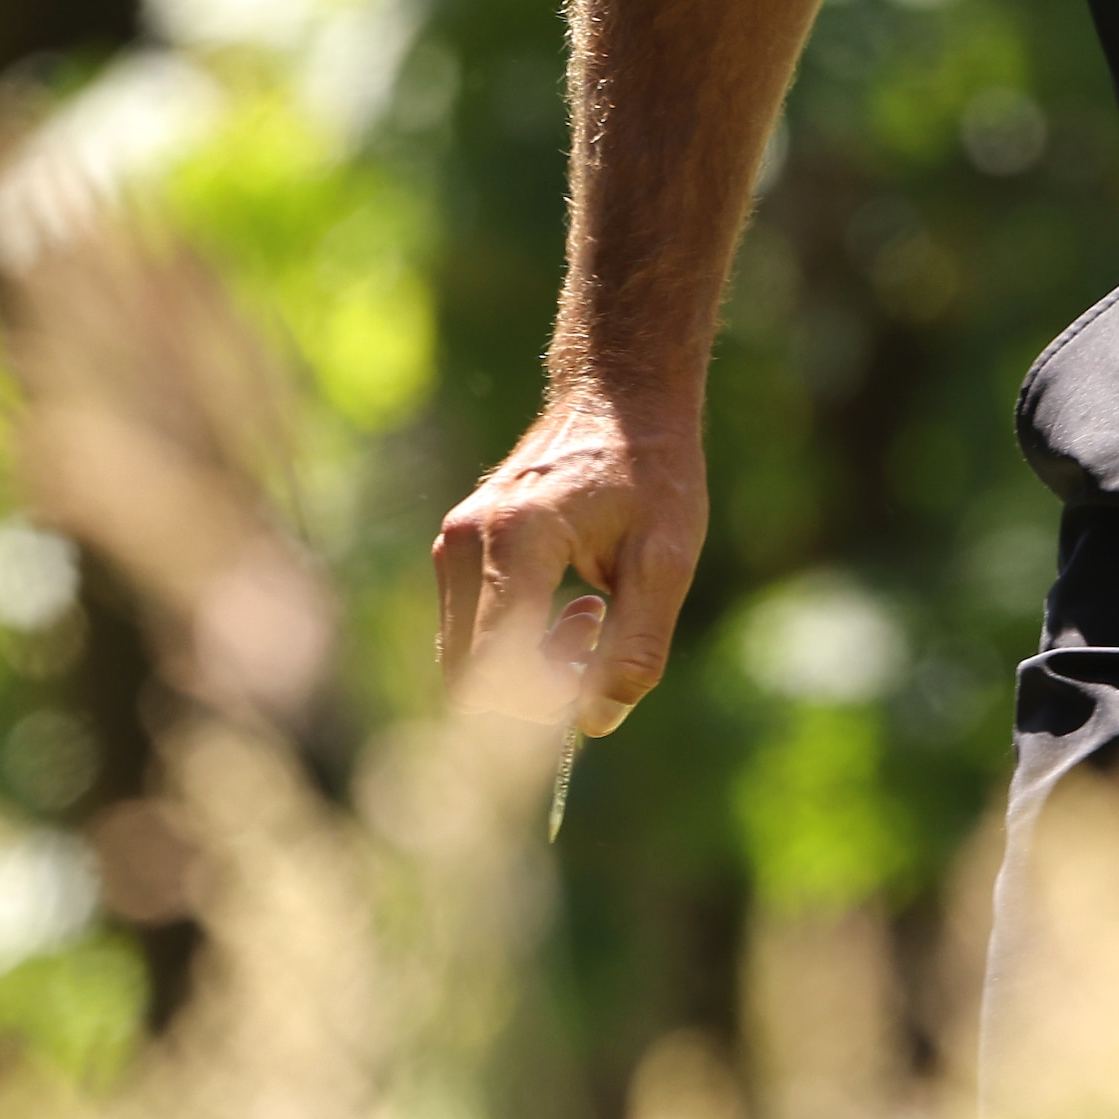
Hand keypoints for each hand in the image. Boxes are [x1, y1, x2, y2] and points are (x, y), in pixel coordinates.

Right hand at [434, 383, 707, 740]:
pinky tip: (574, 603)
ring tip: (593, 612)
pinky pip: (470, 632)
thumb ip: (637, 645)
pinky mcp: (455, 550)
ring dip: (527, 669)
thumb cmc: (653, 471)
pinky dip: (515, 646)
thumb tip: (596, 723)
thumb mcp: (667, 559)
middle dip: (535, 691)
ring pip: (466, 660)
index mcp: (516, 539)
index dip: (542, 703)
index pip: (494, 668)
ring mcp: (452, 544)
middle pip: (468, 675)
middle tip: (601, 637)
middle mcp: (465, 542)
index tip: (598, 684)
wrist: (621, 395)